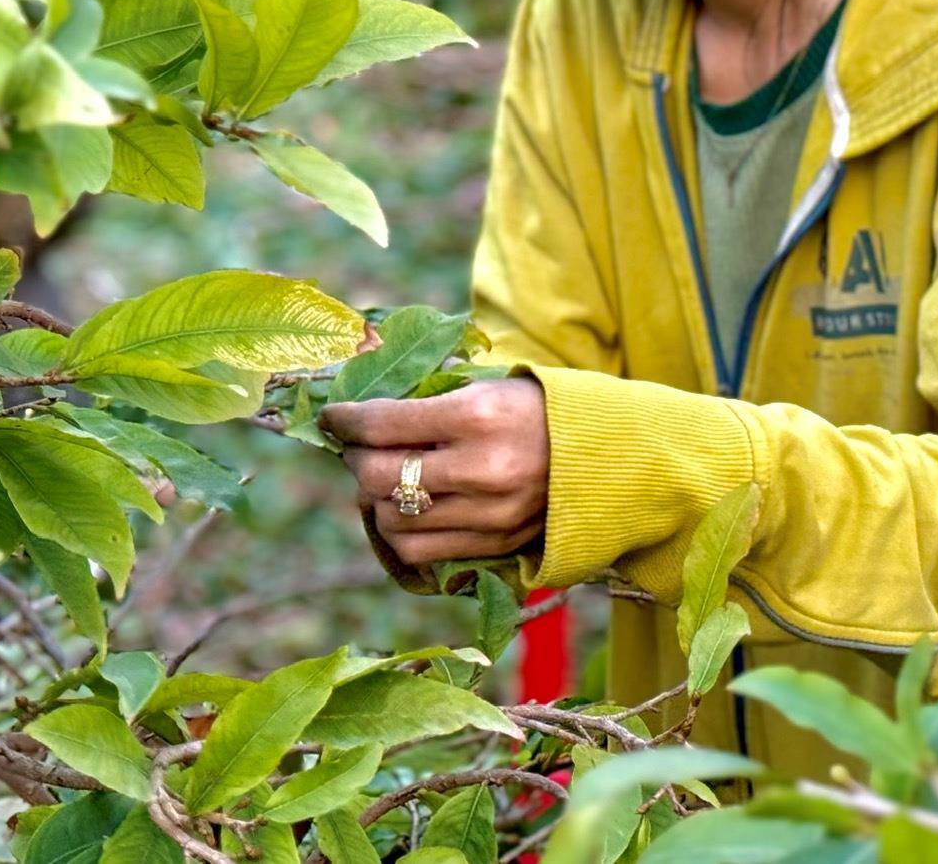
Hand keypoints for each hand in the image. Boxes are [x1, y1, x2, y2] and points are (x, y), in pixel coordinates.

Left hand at [319, 377, 548, 566]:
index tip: (333, 418)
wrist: (604, 452)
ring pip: (391, 520)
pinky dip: (399, 531)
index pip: (382, 424)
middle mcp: (480, 468)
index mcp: (477, 415)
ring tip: (383, 480)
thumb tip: (361, 419)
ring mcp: (488, 514)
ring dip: (374, 499)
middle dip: (355, 460)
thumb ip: (428, 403)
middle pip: (378, 477)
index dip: (345, 421)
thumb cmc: (536, 409)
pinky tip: (404, 509)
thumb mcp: (486, 387)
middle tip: (357, 448)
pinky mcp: (494, 545)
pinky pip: (420, 551)